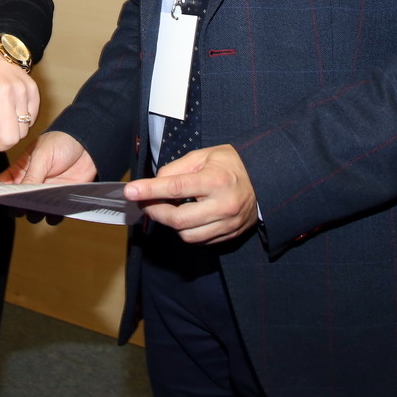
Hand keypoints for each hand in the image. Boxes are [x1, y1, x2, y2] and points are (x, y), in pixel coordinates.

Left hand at [0, 44, 39, 161]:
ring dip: (13, 131)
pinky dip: (23, 120)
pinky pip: (32, 119)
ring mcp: (21, 92)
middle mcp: (3, 95)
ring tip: (3, 118)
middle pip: (11, 138)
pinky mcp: (33, 90)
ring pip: (23, 131)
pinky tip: (13, 110)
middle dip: (3, 144)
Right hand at [0, 131, 97, 223]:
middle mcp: (30, 184)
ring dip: (35, 214)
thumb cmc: (62, 141)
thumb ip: (31, 175)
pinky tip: (57, 208)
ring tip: (41, 206)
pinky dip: (54, 215)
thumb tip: (19, 194)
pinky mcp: (60, 200)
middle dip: (18, 206)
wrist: (89, 144)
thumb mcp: (43, 155)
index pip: (2, 185)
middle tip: (24, 203)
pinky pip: (54, 215)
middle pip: (17, 203)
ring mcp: (45, 194)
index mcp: (20, 170)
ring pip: (34, 213)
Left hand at [124, 144, 257, 245]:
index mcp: (216, 181)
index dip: (149, 190)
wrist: (265, 179)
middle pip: (178, 219)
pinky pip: (200, 240)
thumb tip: (155, 183)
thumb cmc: (231, 164)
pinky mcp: (230, 235)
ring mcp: (228, 224)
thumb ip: (177, 168)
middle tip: (146, 203)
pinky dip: (187, 231)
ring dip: (171, 223)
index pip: (175, 188)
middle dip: (156, 212)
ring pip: (187, 235)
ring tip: (169, 209)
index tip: (131, 192)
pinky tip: (187, 217)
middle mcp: (223, 205)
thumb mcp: (203, 156)